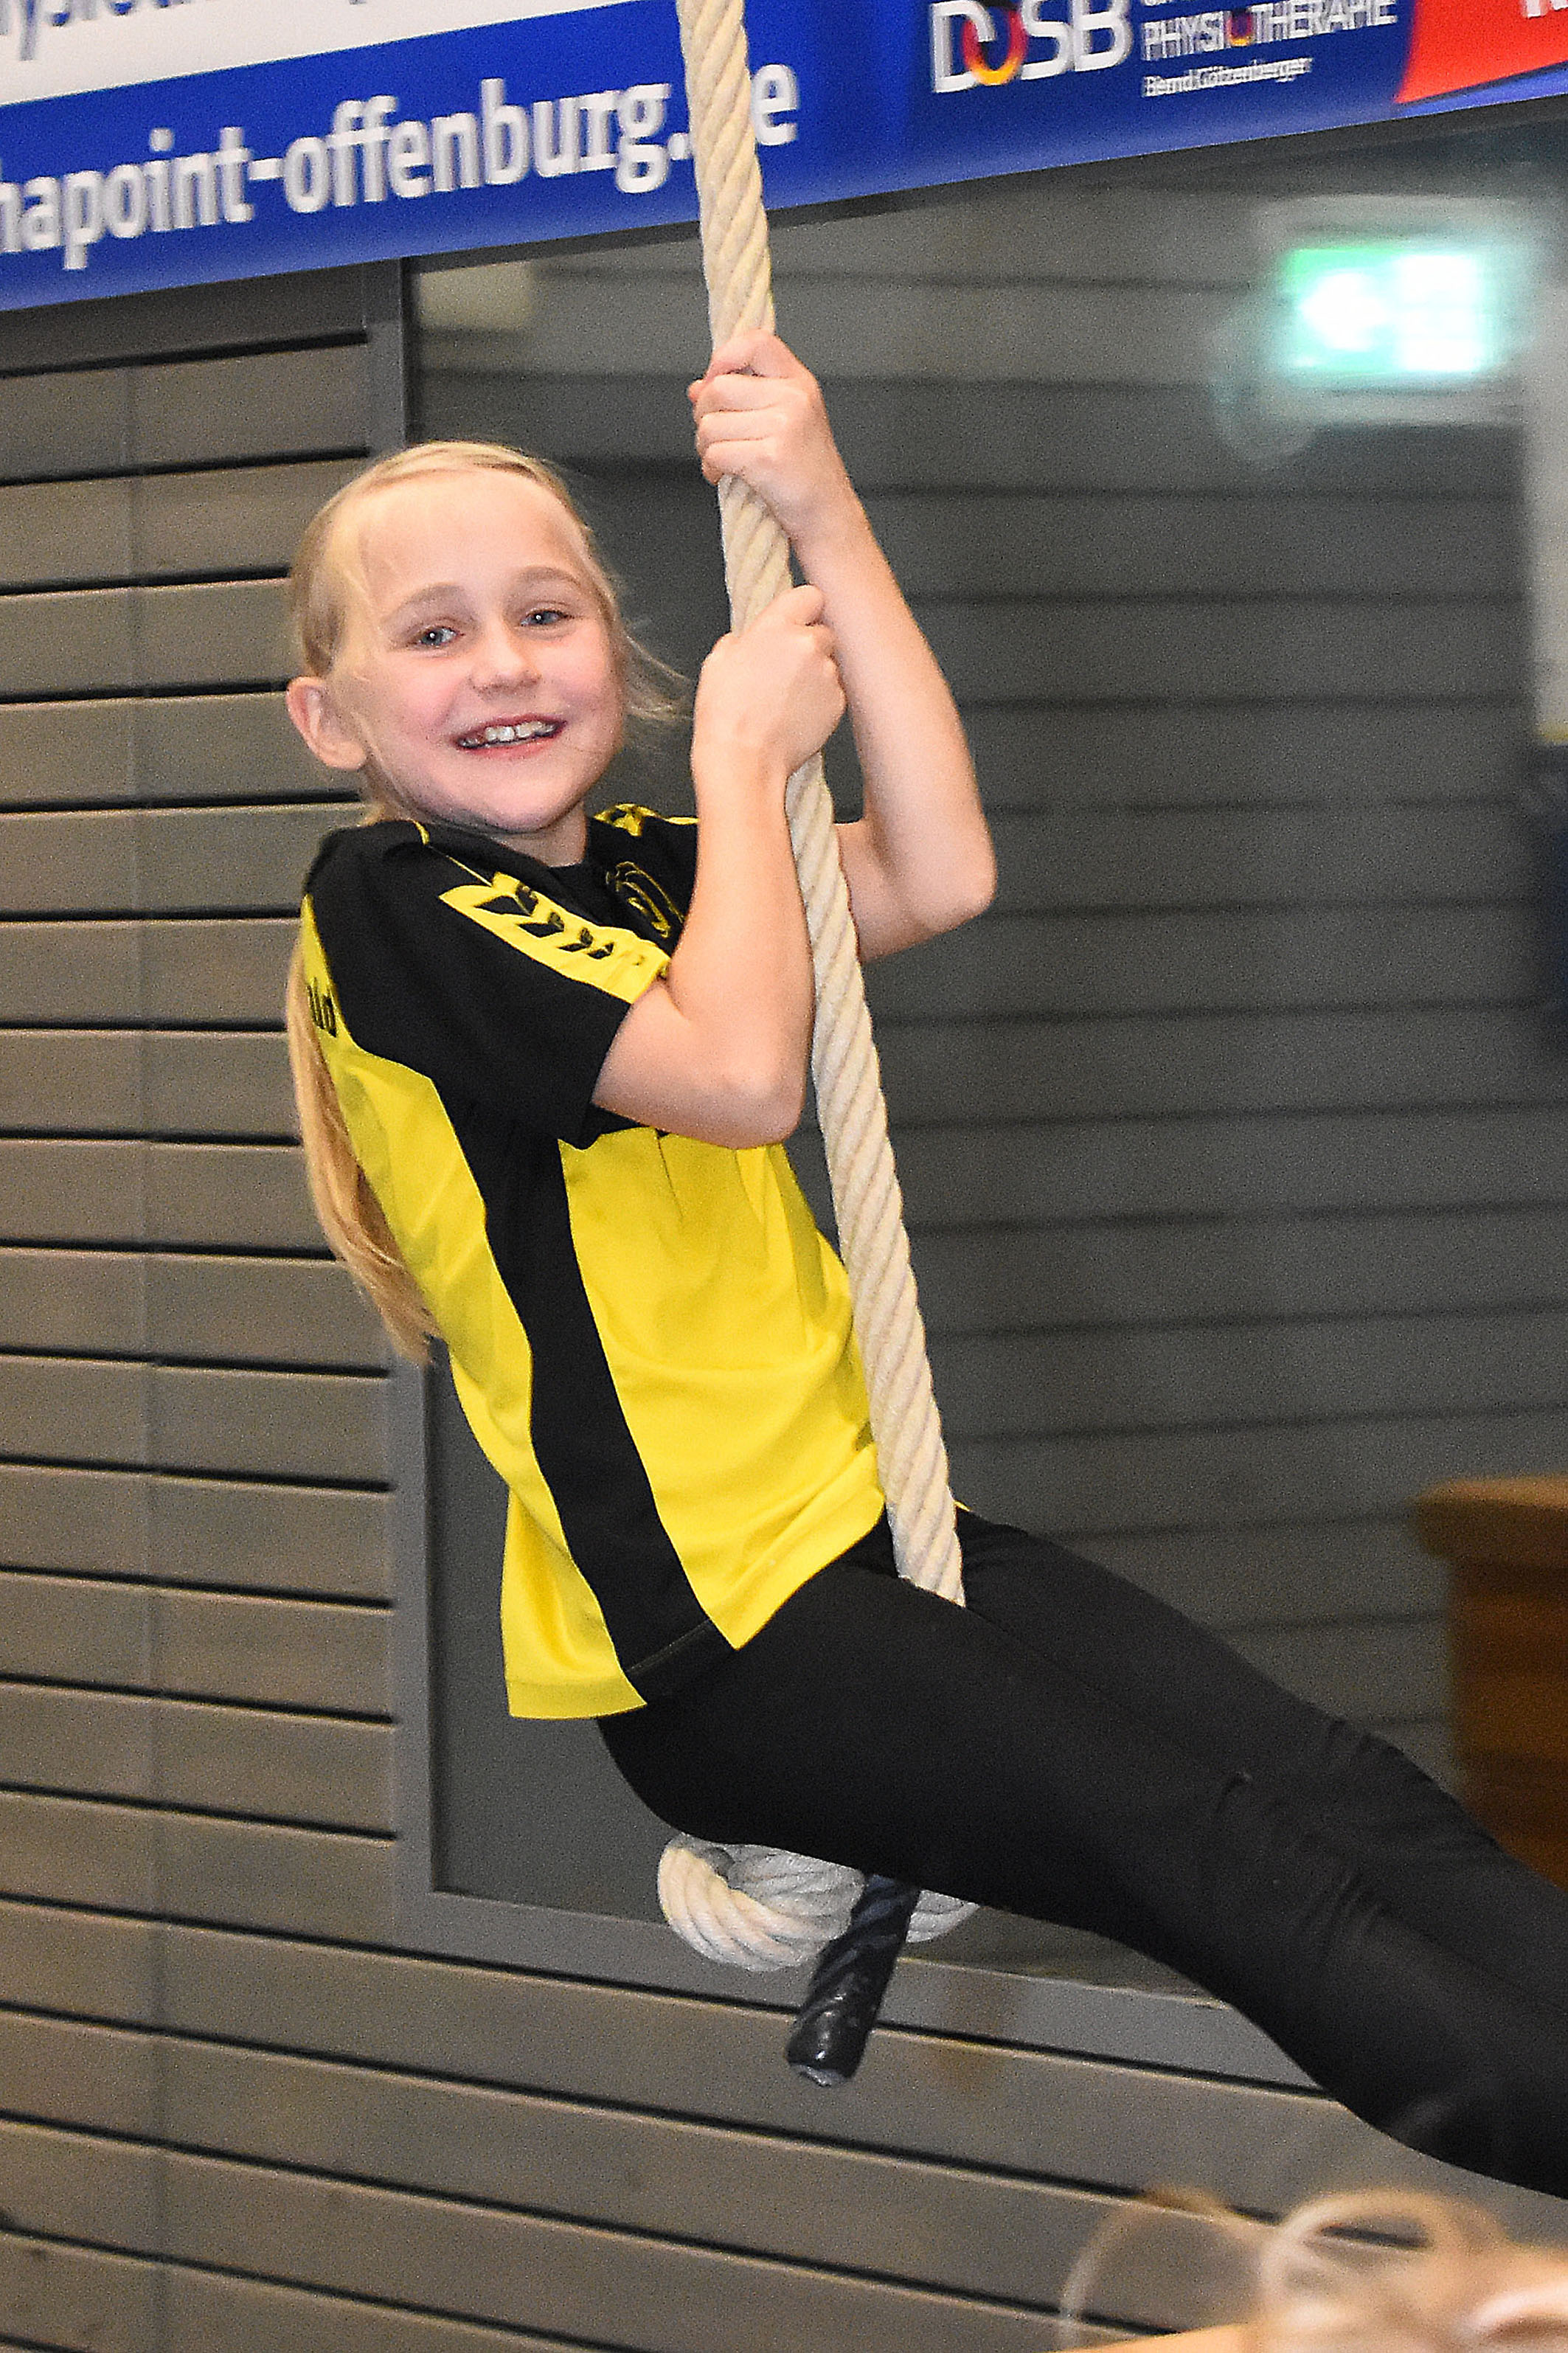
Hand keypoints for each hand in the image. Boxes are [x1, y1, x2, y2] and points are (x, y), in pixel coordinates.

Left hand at [689, 331, 858, 551]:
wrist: (827, 515)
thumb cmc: (804, 472)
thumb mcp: (783, 421)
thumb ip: (742, 397)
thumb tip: (696, 388)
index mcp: (799, 382)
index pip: (754, 342)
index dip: (723, 358)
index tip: (715, 381)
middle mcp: (794, 398)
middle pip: (718, 388)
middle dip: (704, 415)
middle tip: (714, 436)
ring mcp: (784, 427)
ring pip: (710, 424)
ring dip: (705, 447)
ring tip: (722, 460)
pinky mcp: (769, 458)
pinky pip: (715, 453)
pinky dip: (711, 468)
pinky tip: (723, 476)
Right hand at [693, 583, 845, 780]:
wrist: (744, 759)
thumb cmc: (725, 712)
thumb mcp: (719, 660)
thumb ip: (745, 639)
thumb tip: (752, 640)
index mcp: (777, 626)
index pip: (811, 595)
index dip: (804, 609)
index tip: (797, 622)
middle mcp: (809, 644)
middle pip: (824, 631)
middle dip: (809, 645)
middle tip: (787, 669)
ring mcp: (827, 674)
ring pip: (829, 663)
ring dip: (815, 674)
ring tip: (787, 699)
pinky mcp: (838, 703)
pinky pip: (834, 692)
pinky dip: (821, 700)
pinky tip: (796, 715)